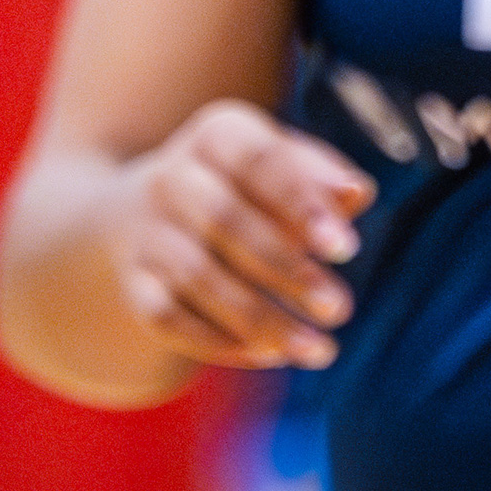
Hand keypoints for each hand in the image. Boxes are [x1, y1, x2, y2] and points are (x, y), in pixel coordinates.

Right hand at [110, 100, 374, 371]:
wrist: (140, 210)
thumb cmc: (243, 189)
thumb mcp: (279, 167)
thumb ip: (321, 178)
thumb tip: (357, 194)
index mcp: (217, 135)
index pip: (260, 161)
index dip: (302, 204)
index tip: (347, 249)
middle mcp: (173, 175)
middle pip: (226, 221)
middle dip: (286, 269)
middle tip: (338, 308)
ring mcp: (146, 229)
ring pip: (198, 277)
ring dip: (261, 318)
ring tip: (318, 349)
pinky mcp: (133, 280)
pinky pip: (167, 316)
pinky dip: (217, 341)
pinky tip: (267, 355)